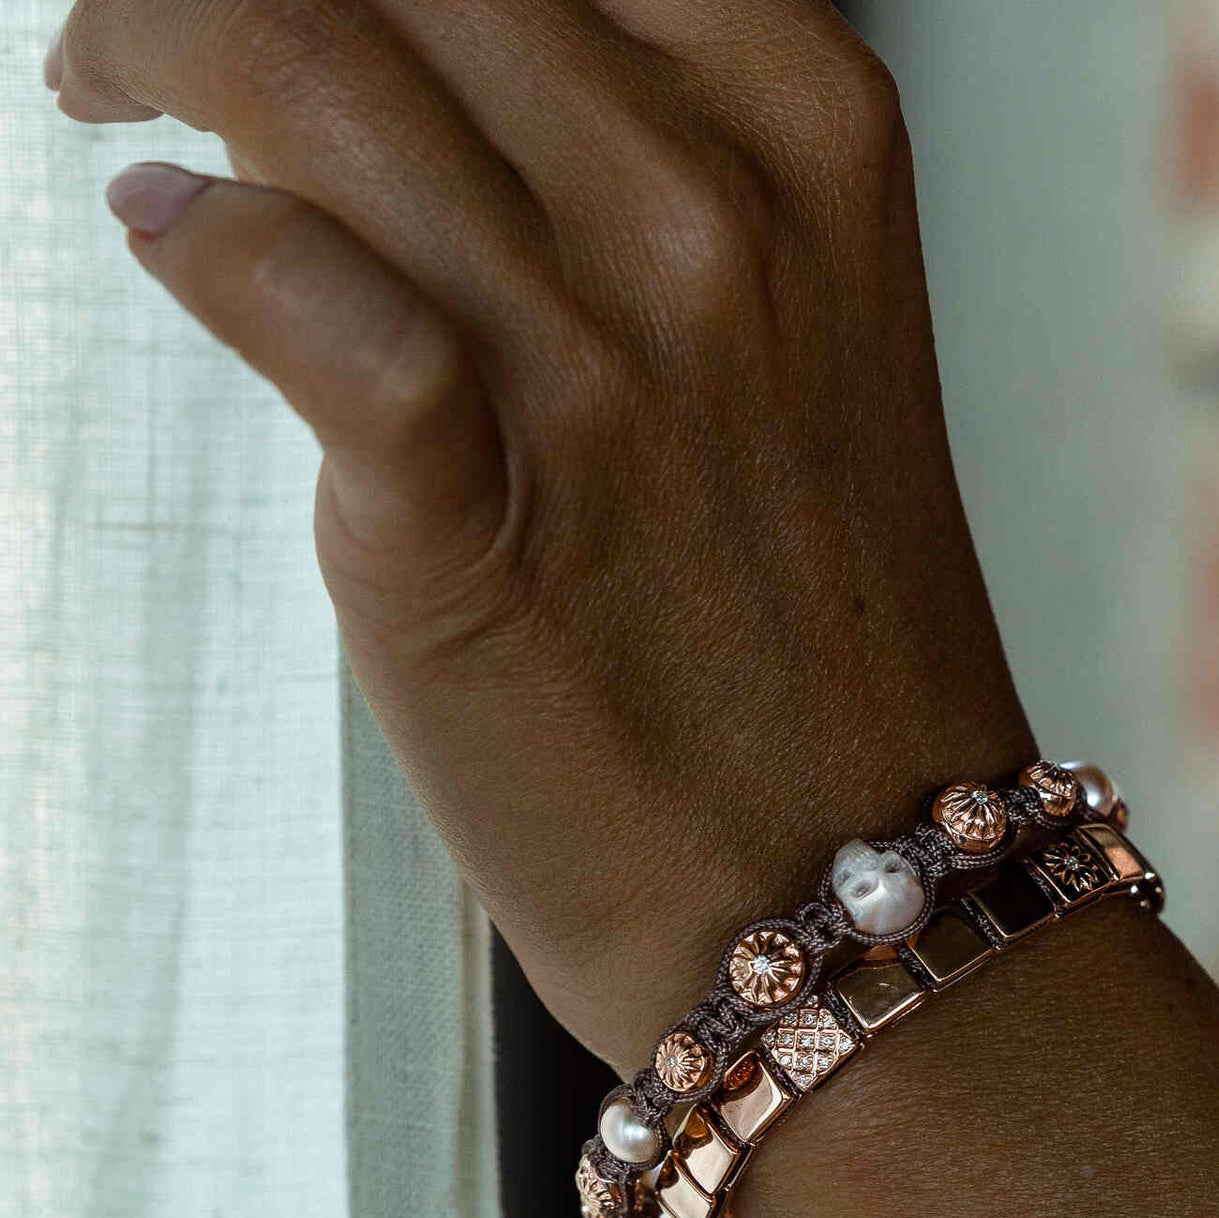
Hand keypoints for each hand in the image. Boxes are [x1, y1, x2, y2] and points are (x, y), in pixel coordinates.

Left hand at [50, 0, 1034, 1071]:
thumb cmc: (802, 618)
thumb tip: (413, 58)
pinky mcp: (479, 504)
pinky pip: (282, 274)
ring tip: (117, 90)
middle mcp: (716, 206)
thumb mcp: (790, 323)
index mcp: (813, 125)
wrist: (836, 869)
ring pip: (300, 50)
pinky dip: (193, 235)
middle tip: (169, 30)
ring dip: (158, 35)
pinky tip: (162, 235)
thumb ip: (647, 165)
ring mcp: (606, 357)